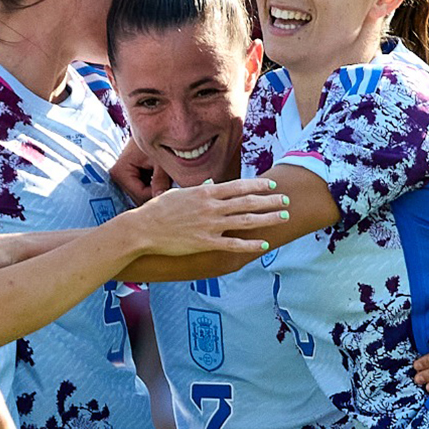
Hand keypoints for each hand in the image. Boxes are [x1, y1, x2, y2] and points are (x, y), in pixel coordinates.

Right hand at [110, 140, 171, 203]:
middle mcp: (116, 176)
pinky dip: (153, 186)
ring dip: (155, 189)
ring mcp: (121, 177)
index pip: (139, 194)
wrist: (151, 125)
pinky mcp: (127, 176)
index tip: (170, 184)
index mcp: (120, 171)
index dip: (156, 194)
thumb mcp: (160, 160)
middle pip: (139, 197)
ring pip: (141, 195)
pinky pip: (141, 189)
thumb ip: (160, 179)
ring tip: (165, 175)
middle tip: (170, 180)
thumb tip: (160, 197)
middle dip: (155, 192)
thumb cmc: (155, 139)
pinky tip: (159, 175)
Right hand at [124, 178, 284, 256]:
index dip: (258, 184)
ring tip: (283, 217)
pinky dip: (250, 244)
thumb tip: (210, 184)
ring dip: (267, 219)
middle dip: (269, 200)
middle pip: (247, 202)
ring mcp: (210, 225)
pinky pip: (233, 244)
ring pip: (246, 221)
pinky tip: (265, 244)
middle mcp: (211, 207)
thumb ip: (198, 190)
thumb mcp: (179, 193)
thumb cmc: (158, 210)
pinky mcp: (205, 243)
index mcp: (205, 192)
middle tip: (286, 199)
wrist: (142, 229)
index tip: (271, 184)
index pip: (238, 186)